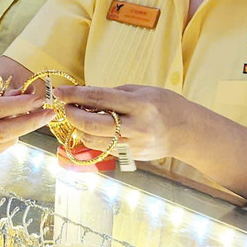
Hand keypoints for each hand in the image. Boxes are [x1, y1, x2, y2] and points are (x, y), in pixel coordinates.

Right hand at [0, 70, 51, 160]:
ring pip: (4, 142)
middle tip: (49, 113)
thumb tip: (29, 93)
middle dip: (29, 122)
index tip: (38, 99)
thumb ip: (3, 90)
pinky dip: (12, 135)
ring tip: (26, 114)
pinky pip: (2, 148)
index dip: (18, 105)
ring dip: (21, 128)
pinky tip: (11, 124)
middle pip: (1, 131)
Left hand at [56, 84, 191, 161]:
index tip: (59, 93)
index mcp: (140, 104)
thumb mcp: (141, 90)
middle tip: (64, 107)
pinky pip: (103, 148)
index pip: (100, 98)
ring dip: (79, 128)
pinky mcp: (131, 156)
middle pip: (92, 125)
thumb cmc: (165, 105)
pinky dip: (91, 138)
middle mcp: (137, 127)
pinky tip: (90, 128)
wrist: (187, 132)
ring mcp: (134, 145)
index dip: (75, 95)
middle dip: (72, 115)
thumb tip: (83, 95)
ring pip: (94, 140)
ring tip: (77, 117)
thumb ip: (112, 94)